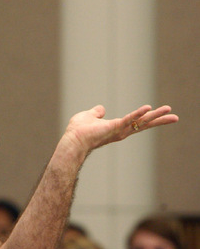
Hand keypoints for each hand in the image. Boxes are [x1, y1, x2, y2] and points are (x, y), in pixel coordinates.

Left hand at [62, 104, 178, 152]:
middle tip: (175, 117)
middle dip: (159, 120)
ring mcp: (118, 130)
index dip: (147, 118)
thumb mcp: (89, 117)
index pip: (136, 122)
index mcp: (116, 127)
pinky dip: (138, 114)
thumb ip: (96, 113)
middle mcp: (120, 131)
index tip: (159, 113)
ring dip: (155, 116)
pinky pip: (128, 120)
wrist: (72, 140)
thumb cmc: (78, 131)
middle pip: (143, 124)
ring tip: (169, 111)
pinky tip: (148, 108)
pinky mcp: (113, 127)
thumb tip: (101, 109)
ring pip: (140, 122)